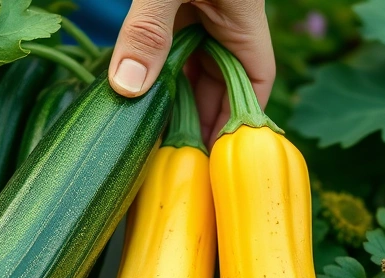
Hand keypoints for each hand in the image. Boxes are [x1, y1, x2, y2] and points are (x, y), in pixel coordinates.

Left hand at [108, 0, 274, 142]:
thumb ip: (149, 31)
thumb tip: (129, 89)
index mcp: (242, 18)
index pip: (255, 80)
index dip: (240, 120)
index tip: (217, 154)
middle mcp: (225, 20)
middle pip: (222, 81)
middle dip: (202, 117)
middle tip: (179, 156)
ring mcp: (200, 12)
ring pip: (195, 66)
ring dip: (177, 97)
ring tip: (159, 135)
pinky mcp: (176, 5)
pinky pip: (172, 47)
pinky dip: (159, 71)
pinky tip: (141, 95)